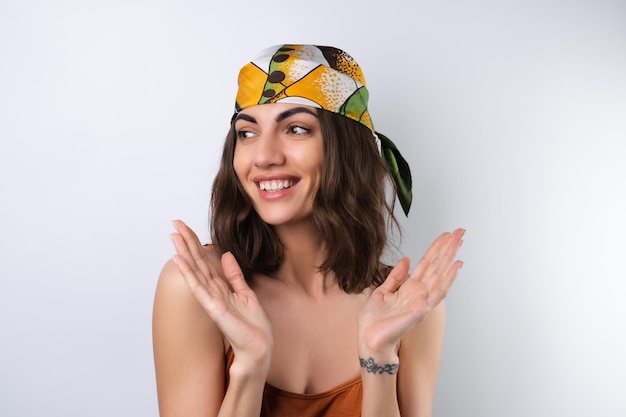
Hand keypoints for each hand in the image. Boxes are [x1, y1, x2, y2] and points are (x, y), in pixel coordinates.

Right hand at [170, 220, 272, 368]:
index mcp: (221, 286)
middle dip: (186, 241)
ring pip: (194, 270)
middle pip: (197, 261)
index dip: (196, 243)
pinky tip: (179, 259)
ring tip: (173, 236)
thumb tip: (225, 254)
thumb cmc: (253, 326)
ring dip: (184, 252)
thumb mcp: (246, 293)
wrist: (258, 347)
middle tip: (174, 223)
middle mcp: (212, 291)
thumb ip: (234, 275)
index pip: (204, 260)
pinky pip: (198, 286)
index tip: (185, 227)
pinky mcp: (213, 307)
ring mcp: (210, 299)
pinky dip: (188, 272)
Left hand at [358, 228, 464, 354]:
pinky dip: (447, 279)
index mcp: (409, 288)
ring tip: (459, 243)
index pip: (426, 263)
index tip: (446, 235)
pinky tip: (455, 267)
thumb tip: (406, 259)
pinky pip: (437, 293)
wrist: (369, 339)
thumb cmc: (374, 321)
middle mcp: (419, 292)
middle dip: (448, 248)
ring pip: (440, 275)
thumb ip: (395, 276)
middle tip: (460, 232)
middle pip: (436, 265)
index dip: (436, 248)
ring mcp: (422, 301)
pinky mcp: (421, 310)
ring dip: (450, 258)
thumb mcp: (382, 291)